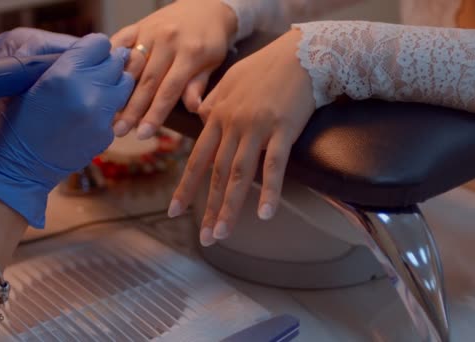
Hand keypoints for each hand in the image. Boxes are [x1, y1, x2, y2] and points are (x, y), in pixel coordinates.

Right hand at [0, 34, 134, 227]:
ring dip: (113, 83)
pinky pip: (117, 111)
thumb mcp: (29, 83)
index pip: (99, 43)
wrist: (20, 169)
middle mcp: (88, 92)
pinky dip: (108, 109)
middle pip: (115, 62)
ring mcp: (101, 116)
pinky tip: (90, 114)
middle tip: (96, 69)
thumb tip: (86, 53)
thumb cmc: (15, 123)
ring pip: (124, 85)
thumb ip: (62, 65)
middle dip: (106, 63)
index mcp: (65, 74)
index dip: (93, 47)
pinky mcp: (107, 135)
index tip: (88, 53)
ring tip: (97, 89)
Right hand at [111, 0, 237, 138]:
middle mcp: (168, 41)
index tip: (143, 135)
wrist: (207, 5)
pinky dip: (108, 60)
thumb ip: (199, 85)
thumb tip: (193, 108)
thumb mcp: (213, 63)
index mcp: (190, 53)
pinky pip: (119, 42)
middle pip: (146, 82)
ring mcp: (150, 31)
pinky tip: (98, 78)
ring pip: (130, 65)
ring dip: (117, 90)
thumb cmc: (211, 41)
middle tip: (118, 131)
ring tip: (107, 111)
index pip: (169, 91)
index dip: (155, 114)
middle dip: (132, 110)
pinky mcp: (138, 24)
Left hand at [168, 30, 314, 245]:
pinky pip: (274, 165)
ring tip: (223, 232)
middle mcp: (232, 124)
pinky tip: (265, 213)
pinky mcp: (283, 129)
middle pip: (216, 172)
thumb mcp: (229, 81)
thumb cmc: (265, 68)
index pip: (198, 158)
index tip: (174, 211)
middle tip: (204, 237)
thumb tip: (201, 118)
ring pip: (239, 173)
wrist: (299, 54)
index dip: (186, 187)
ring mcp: (257, 127)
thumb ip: (212, 103)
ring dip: (230, 206)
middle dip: (208, 207)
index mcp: (217, 116)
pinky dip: (270, 190)